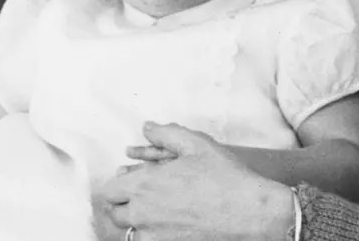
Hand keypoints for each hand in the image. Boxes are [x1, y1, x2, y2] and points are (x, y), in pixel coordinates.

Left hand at [95, 122, 295, 240]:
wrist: (248, 212)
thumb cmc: (225, 177)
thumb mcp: (198, 145)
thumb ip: (167, 134)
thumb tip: (148, 128)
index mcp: (144, 185)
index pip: (110, 190)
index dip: (119, 184)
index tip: (130, 181)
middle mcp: (142, 213)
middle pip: (115, 213)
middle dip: (124, 204)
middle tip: (142, 197)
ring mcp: (153, 235)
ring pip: (129, 232)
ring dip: (135, 222)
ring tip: (154, 213)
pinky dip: (151, 235)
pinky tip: (166, 226)